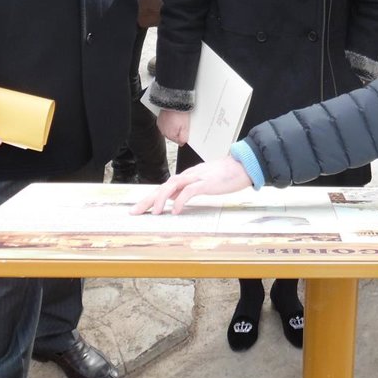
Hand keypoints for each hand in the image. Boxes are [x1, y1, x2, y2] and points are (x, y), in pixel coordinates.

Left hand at [129, 155, 252, 214]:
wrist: (243, 165)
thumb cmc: (226, 174)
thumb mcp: (204, 182)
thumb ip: (189, 189)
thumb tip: (175, 199)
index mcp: (187, 177)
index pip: (164, 187)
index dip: (150, 197)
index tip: (139, 208)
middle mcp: (189, 176)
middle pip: (163, 186)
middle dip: (148, 200)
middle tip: (134, 212)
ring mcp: (197, 178)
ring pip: (173, 186)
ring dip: (161, 199)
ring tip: (154, 213)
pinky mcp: (207, 182)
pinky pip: (190, 191)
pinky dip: (181, 201)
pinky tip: (175, 211)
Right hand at [157, 109, 190, 146]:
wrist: (173, 102)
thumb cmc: (179, 112)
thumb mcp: (186, 127)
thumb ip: (184, 138)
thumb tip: (182, 143)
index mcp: (170, 135)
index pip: (178, 141)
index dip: (183, 136)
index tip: (186, 130)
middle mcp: (163, 131)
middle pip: (173, 136)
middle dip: (178, 131)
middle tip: (182, 123)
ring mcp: (161, 125)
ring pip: (169, 130)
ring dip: (173, 127)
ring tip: (178, 119)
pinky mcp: (159, 120)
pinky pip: (165, 124)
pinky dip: (169, 122)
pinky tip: (173, 118)